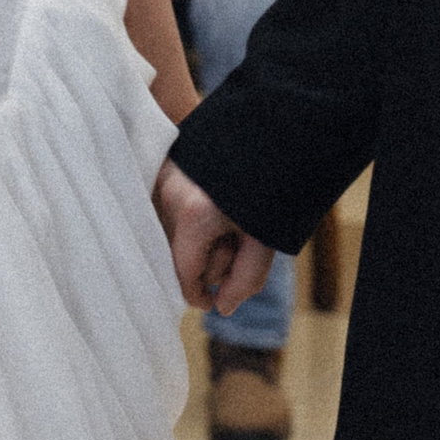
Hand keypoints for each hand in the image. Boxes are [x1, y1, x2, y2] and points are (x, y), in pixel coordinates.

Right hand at [153, 158, 275, 316]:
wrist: (275, 131)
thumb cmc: (273, 186)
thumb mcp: (266, 239)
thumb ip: (245, 280)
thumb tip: (221, 308)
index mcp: (194, 214)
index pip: (183, 273)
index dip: (198, 296)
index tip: (211, 302)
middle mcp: (171, 194)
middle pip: (181, 254)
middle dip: (211, 258)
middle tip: (239, 239)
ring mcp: (164, 177)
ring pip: (177, 233)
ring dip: (203, 236)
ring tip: (231, 215)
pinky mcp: (165, 166)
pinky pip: (173, 209)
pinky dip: (194, 217)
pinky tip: (217, 204)